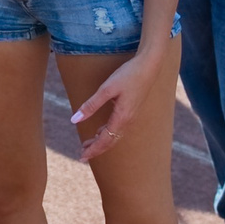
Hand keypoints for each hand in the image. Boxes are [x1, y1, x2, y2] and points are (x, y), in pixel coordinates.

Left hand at [71, 44, 166, 160]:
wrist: (149, 65)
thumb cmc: (128, 75)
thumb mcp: (106, 89)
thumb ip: (90, 105)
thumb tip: (74, 120)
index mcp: (122, 118)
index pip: (105, 140)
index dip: (93, 150)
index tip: (81, 157)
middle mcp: (128, 120)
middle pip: (110, 141)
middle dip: (96, 149)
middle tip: (82, 156)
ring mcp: (131, 115)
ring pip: (114, 135)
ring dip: (101, 141)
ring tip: (87, 144)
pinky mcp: (131, 109)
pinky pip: (118, 127)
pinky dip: (107, 132)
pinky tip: (101, 130)